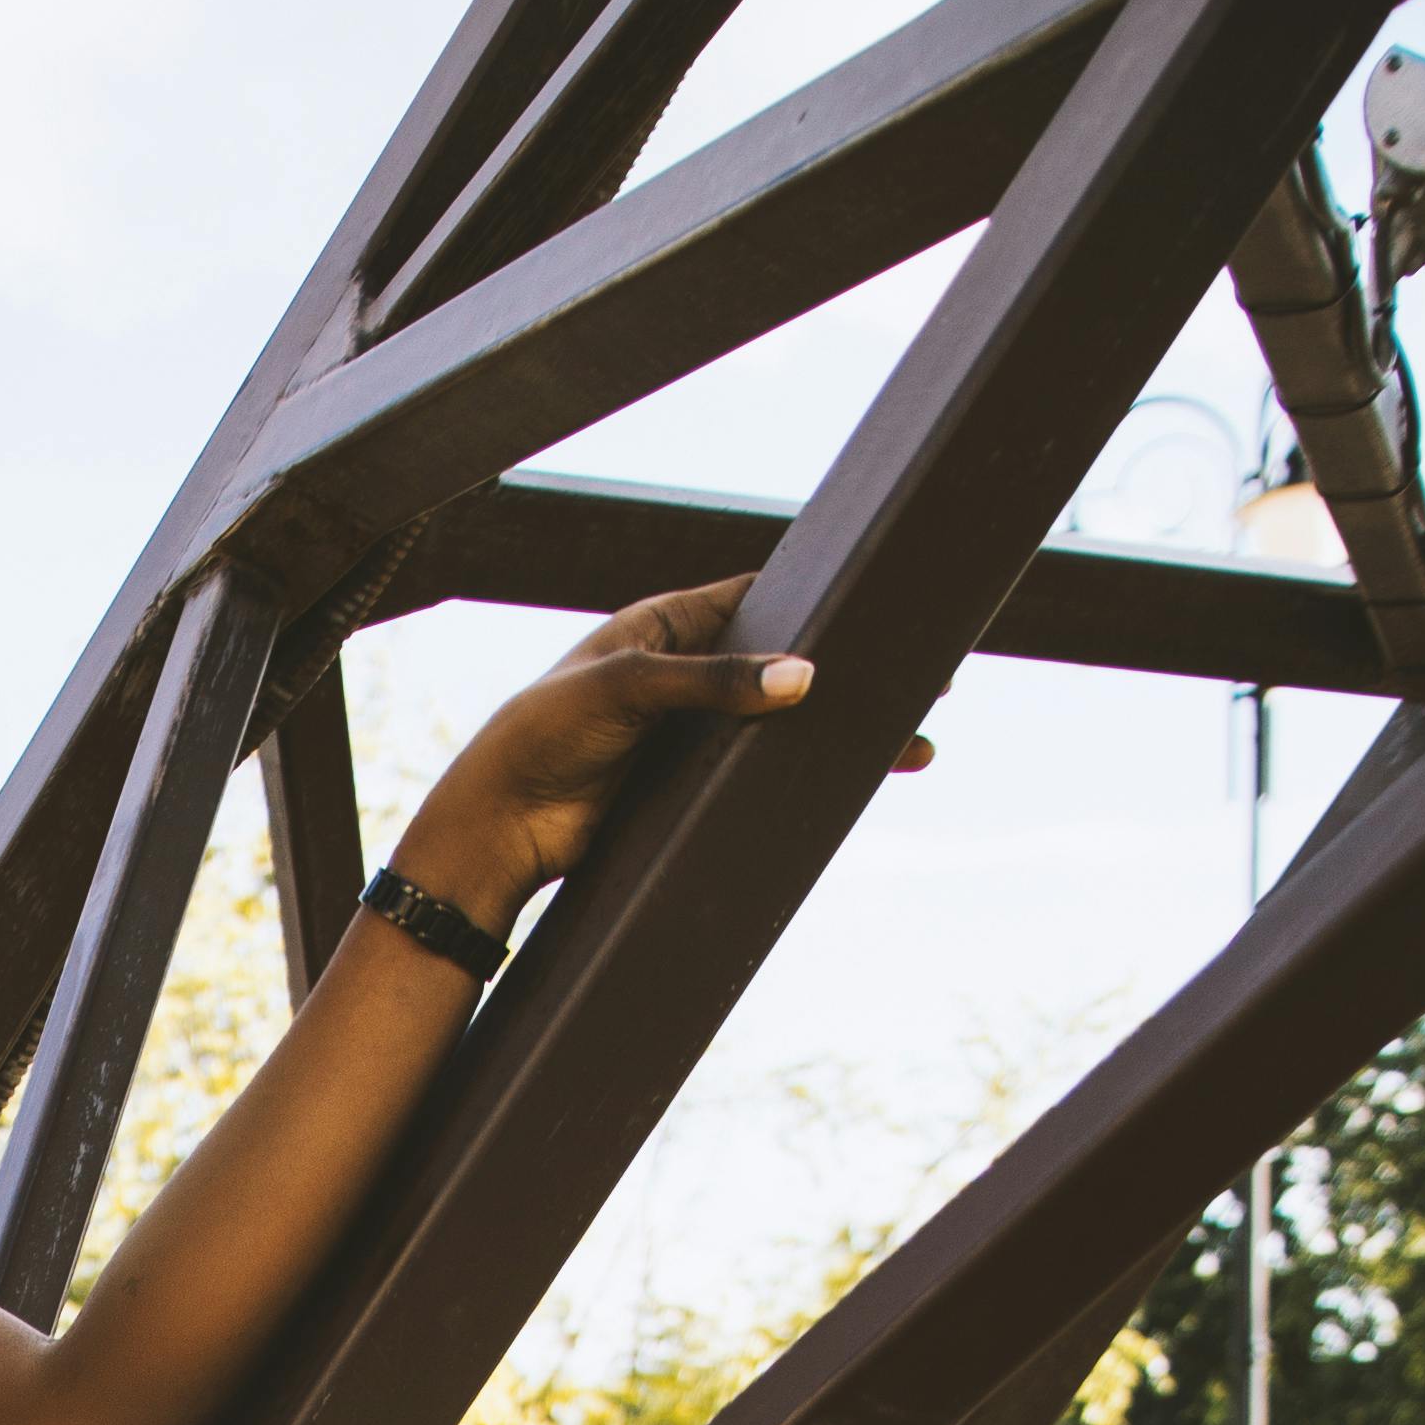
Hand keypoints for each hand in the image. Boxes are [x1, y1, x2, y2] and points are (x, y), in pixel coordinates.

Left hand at [391, 574, 933, 938]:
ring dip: (838, 736)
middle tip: (924, 682)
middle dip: (848, 676)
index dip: (820, 604)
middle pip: (784, 665)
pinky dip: (802, 780)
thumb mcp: (629, 690)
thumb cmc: (546, 734)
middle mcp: (686, 674)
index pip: (760, 598)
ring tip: (908, 748)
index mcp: (667, 626)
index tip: (881, 609)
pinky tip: (847, 787)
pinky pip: (757, 777)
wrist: (500, 827)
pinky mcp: (688, 787)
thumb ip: (715, 681)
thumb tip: (804, 677)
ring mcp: (691, 733)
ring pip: (781, 726)